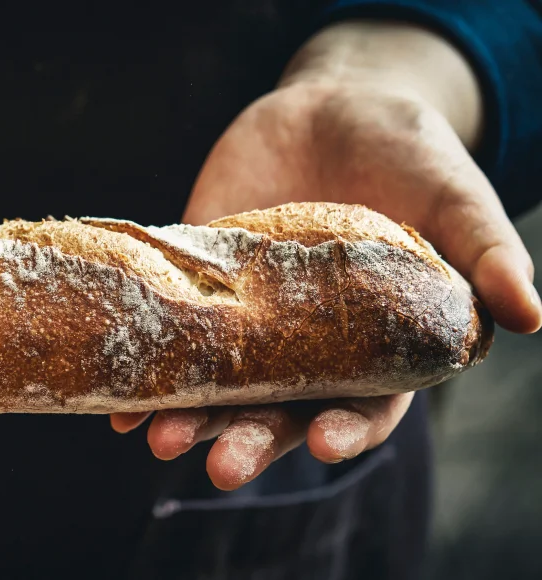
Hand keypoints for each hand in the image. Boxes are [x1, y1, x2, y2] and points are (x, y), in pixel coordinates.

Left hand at [111, 21, 541, 490]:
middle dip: (250, 441)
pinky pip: (172, 333)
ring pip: (218, 384)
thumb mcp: (454, 196)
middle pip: (279, 410)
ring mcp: (250, 319)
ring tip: (155, 438)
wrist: (330, 110)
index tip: (323, 443)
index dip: (345, 429)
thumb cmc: (407, 157)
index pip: (363, 405)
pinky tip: (118, 399)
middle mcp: (307, 346)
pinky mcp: (203, 284)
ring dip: (189, 417)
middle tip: (220, 465)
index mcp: (375, 345)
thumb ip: (484, 253)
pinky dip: (147, 366)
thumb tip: (533, 314)